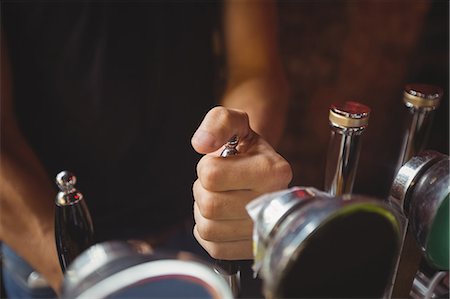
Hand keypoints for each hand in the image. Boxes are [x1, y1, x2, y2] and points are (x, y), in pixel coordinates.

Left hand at [191, 106, 291, 259]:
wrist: (260, 171)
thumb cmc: (246, 148)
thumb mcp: (235, 122)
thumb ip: (219, 122)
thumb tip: (201, 143)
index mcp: (273, 170)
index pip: (212, 175)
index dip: (206, 166)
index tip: (221, 162)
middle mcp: (274, 202)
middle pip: (209, 204)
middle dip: (203, 190)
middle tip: (217, 182)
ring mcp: (264, 229)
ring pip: (209, 229)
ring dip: (203, 212)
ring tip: (219, 197)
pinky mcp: (252, 248)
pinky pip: (214, 247)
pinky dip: (208, 232)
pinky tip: (220, 216)